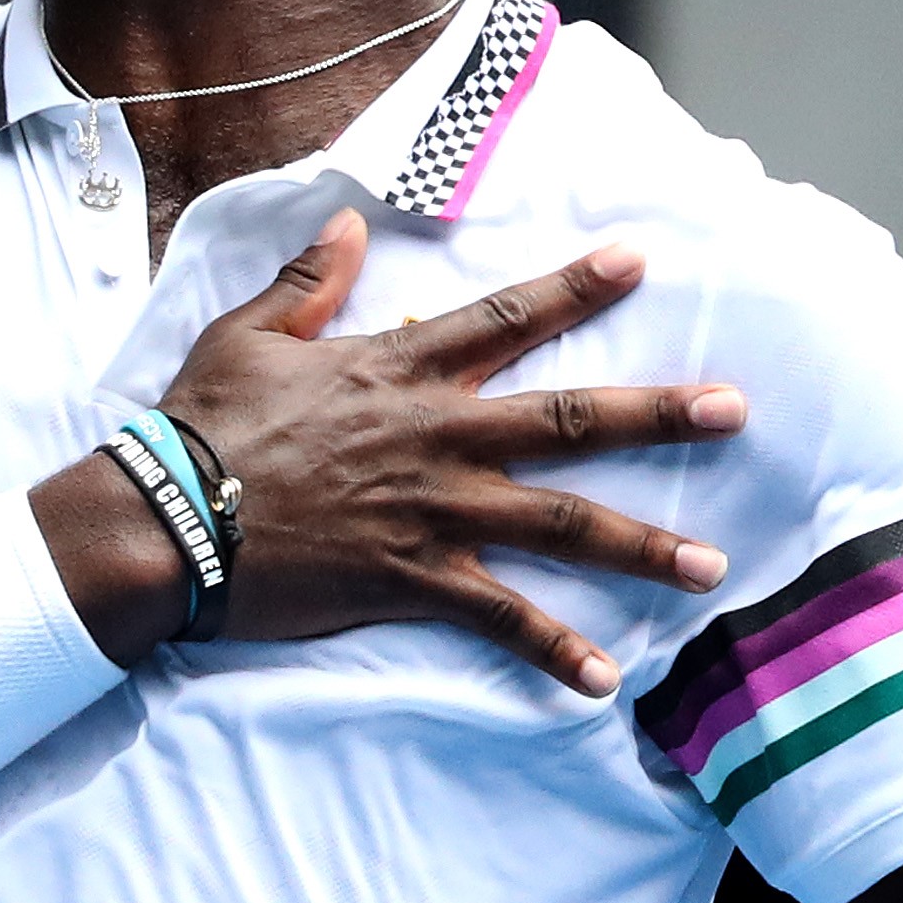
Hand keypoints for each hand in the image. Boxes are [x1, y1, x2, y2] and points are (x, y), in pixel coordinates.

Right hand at [42, 206, 744, 695]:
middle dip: (660, 415)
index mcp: (400, 368)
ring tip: (711, 566)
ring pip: (560, 524)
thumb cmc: (201, 423)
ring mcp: (432, 511)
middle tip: (736, 411)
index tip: (640, 259)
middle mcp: (436, 434)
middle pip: (571, 419)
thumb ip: (308, 278)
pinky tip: (605, 679)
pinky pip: (500, 620)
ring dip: (641, 546)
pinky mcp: (412, 580)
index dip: (576, 286)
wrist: (166, 520)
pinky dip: (553, 651)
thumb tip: (350, 224)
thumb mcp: (248, 330)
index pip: (507, 315)